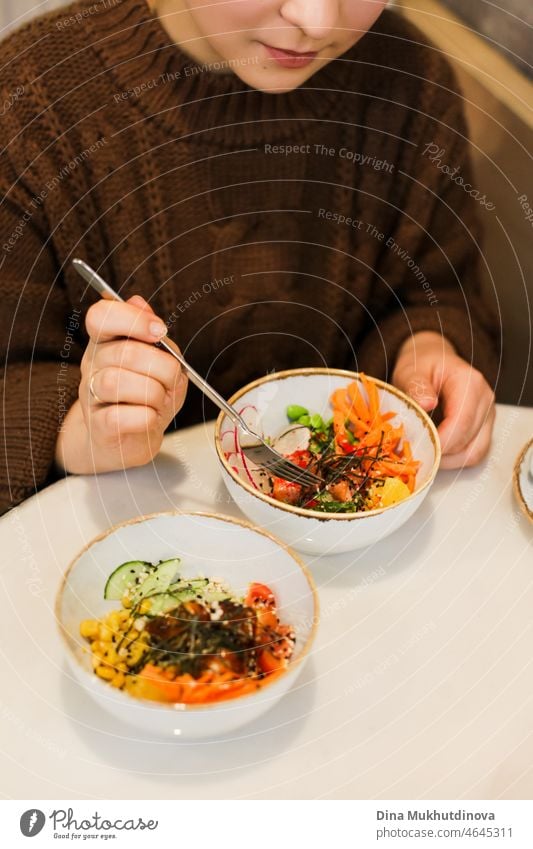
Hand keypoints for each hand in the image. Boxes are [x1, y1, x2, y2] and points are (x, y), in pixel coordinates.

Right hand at [55, 295, 187, 473]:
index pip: (101, 315)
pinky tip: (151, 416)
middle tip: (173, 379)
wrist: (132, 439)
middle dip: (162, 367)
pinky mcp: (98, 426)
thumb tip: (139, 303)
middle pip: (123, 352)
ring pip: (116, 382)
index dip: (132, 319)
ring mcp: (91, 395)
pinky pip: (118, 416)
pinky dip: (145, 417)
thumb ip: (154, 335)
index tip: (160, 332)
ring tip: (160, 400)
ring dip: (153, 393)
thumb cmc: (148, 396)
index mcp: (106, 341)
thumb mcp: (160, 361)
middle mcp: (92, 364)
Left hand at [392, 331, 494, 469]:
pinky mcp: (483, 428)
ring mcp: (488, 416)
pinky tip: (434, 452)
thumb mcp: (410, 372)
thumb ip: (416, 387)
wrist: (433, 362)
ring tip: (424, 454)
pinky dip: (453, 459)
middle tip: (414, 454)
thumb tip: (426, 404)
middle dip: (441, 453)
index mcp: (470, 383)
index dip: (441, 441)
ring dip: (448, 460)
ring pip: (474, 453)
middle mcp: (485, 400)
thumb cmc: (421, 366)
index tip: (417, 448)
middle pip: (469, 441)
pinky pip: (472, 453)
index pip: (462, 422)